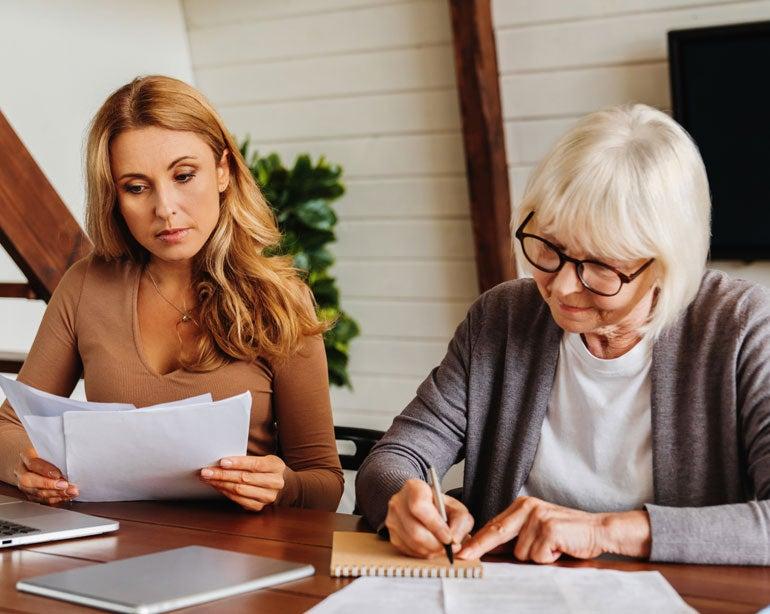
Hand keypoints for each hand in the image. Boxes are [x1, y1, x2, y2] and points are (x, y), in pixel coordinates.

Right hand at [14, 447, 78, 504]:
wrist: (35, 457)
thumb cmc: (46, 451)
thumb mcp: (50, 448)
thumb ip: (57, 452)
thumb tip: (72, 457)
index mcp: (26, 455)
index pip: (33, 463)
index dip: (45, 470)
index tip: (58, 474)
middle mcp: (21, 470)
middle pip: (29, 481)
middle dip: (49, 485)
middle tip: (65, 486)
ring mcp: (23, 483)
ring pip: (34, 492)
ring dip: (54, 494)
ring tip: (70, 492)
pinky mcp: (29, 493)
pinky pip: (39, 499)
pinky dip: (53, 499)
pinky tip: (65, 496)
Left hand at [200, 455, 285, 511]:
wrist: (280, 484)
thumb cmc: (265, 469)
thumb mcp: (262, 459)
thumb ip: (246, 460)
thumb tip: (221, 461)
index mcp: (276, 466)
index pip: (255, 464)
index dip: (238, 463)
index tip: (221, 462)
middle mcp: (275, 482)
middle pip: (245, 478)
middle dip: (222, 474)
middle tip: (206, 471)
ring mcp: (268, 496)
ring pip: (240, 490)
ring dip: (220, 484)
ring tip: (208, 479)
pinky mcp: (260, 506)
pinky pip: (239, 500)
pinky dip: (226, 493)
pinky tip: (217, 487)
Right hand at [385, 478, 474, 558]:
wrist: (421, 503)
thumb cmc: (439, 505)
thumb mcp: (455, 507)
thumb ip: (461, 522)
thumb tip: (454, 541)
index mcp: (414, 488)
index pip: (419, 507)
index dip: (436, 526)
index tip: (449, 538)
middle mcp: (398, 502)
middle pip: (415, 531)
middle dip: (436, 545)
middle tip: (449, 548)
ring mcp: (392, 519)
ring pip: (412, 544)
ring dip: (431, 551)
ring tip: (442, 548)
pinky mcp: (392, 535)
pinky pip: (408, 551)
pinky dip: (423, 553)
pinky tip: (431, 548)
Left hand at [457, 496, 650, 563]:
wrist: (599, 530)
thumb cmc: (568, 534)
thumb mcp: (537, 530)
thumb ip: (516, 537)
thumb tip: (488, 550)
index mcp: (523, 506)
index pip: (494, 525)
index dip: (477, 540)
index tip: (461, 550)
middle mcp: (528, 507)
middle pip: (497, 532)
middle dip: (479, 547)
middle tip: (464, 556)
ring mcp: (538, 517)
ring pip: (521, 552)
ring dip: (536, 558)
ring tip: (552, 549)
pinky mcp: (549, 528)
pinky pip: (537, 556)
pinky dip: (548, 559)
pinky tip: (560, 550)